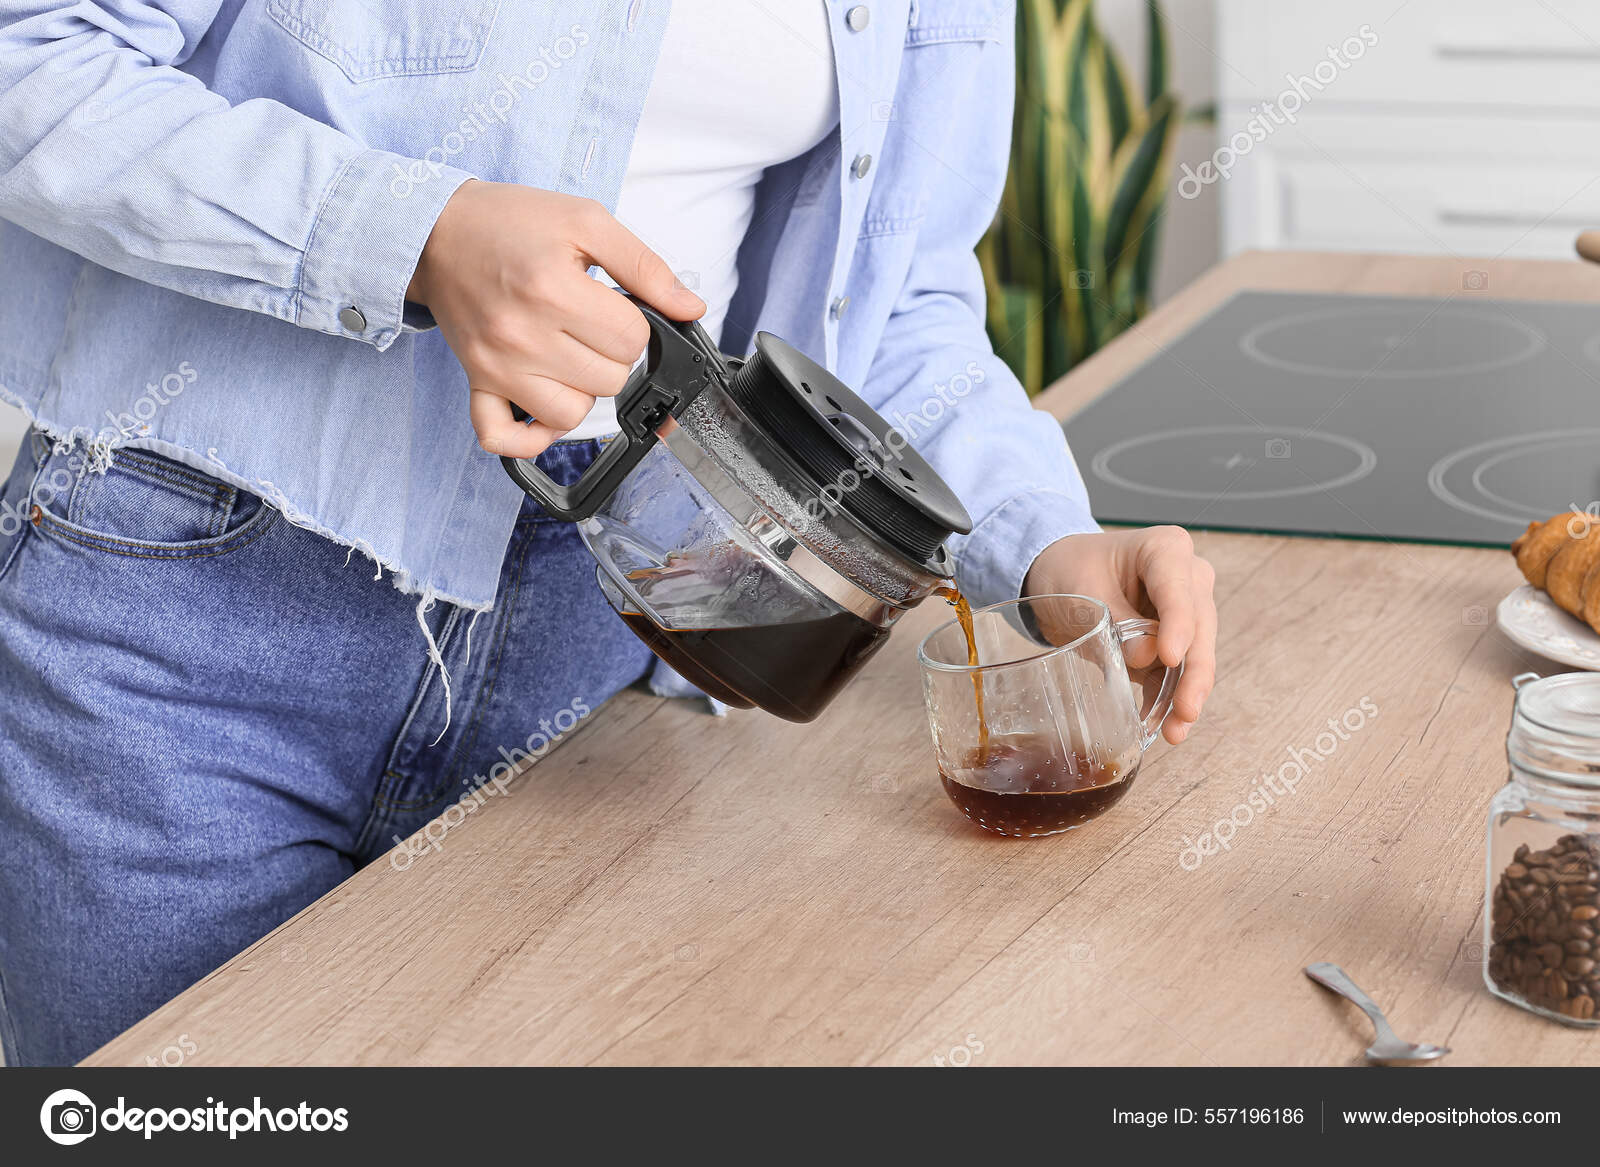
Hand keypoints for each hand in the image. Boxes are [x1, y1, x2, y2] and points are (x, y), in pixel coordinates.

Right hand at [406, 181, 705, 458]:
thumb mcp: (585, 221)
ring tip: (569, 354)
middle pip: (610, 380)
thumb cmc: (509, 222)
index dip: (634, 322)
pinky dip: (531, 436)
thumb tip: (691, 308)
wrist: (436, 230)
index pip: (632, 339)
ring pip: (572, 415)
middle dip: (613, 353)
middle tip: (589, 324)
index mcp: (553, 289)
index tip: (612, 305)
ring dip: (583, 389)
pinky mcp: (477, 382)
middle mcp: (523, 335)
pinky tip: (545, 407)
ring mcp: (497, 366)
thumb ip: (645, 266)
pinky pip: (505, 438)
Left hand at [1023, 527, 1216, 744]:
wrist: (1064, 575)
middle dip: (1195, 671)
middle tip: (1186, 708)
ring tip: (1177, 730)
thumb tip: (1148, 657)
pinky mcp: (1174, 642)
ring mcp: (1185, 611)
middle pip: (1199, 627)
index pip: (1178, 589)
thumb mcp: (1083, 590)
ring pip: (1197, 655)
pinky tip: (1167, 728)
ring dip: (1188, 694)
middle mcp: (1187, 578)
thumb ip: (1116, 620)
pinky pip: (1178, 673)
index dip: (1178, 625)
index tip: (1171, 657)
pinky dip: (1171, 700)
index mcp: (1165, 549)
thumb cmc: (1072, 570)